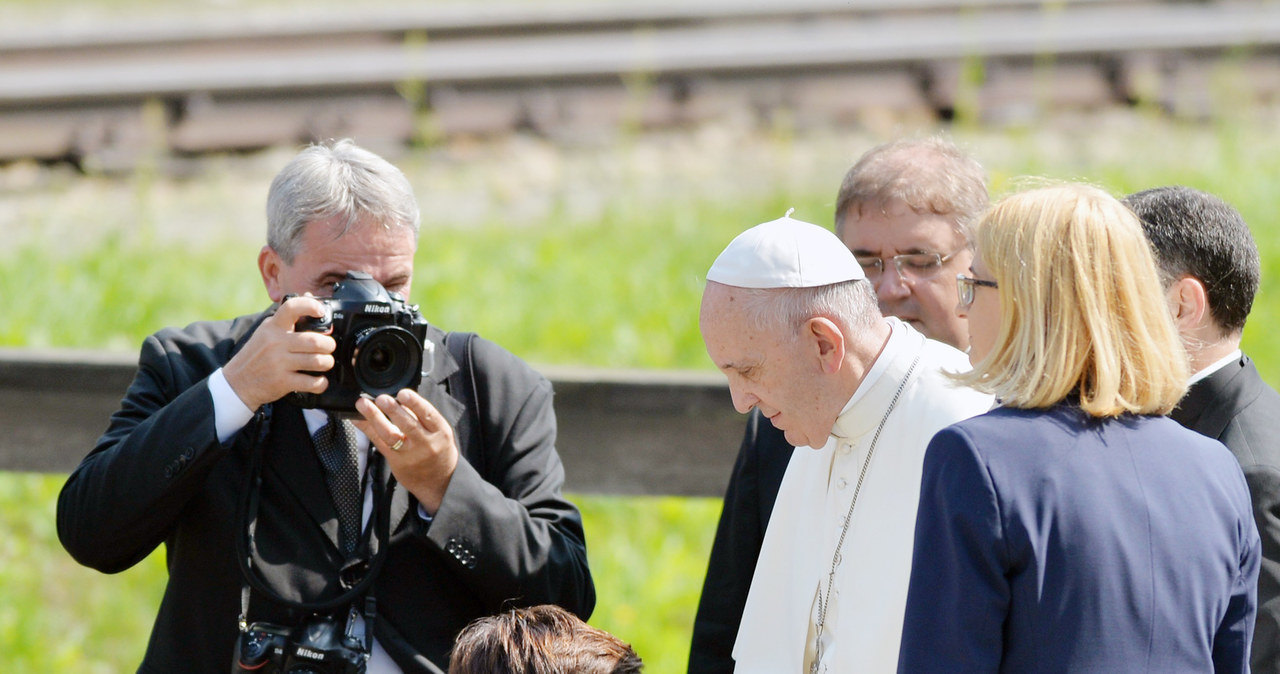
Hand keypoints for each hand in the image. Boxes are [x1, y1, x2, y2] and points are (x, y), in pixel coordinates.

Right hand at [222, 296, 335, 410]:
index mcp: (273, 327)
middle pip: (314, 341)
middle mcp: (275, 343)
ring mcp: (279, 363)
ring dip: (327, 362)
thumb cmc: (256, 354)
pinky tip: (319, 381)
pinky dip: (321, 383)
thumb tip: (308, 296)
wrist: (237, 382)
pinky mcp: (282, 382)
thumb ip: (287, 318)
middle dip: (329, 345)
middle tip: (329, 347)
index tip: (321, 311)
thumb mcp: (266, 332)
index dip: (310, 306)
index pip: (291, 308)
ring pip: (317, 361)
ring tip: (326, 362)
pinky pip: (311, 382)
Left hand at [353, 389, 458, 514]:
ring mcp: (409, 454)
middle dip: (393, 410)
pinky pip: (379, 443)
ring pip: (390, 435)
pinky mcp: (395, 461)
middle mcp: (426, 443)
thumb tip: (398, 399)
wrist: (439, 482)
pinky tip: (357, 419)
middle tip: (381, 398)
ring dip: (375, 418)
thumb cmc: (438, 450)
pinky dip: (367, 429)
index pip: (428, 415)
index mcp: (440, 432)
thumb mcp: (439, 432)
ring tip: (363, 405)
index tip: (402, 393)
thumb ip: (421, 417)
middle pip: (408, 426)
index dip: (415, 403)